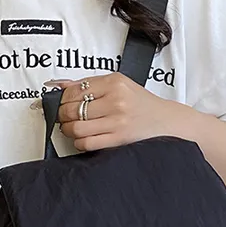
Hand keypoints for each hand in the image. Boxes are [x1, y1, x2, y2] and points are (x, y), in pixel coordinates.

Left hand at [51, 73, 187, 151]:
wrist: (165, 122)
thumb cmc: (142, 105)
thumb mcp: (119, 85)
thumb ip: (90, 84)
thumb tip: (60, 86)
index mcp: (114, 83)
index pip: (75, 91)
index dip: (62, 99)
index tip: (60, 103)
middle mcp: (116, 101)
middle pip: (72, 109)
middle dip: (63, 115)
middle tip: (64, 117)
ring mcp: (117, 121)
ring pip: (77, 127)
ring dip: (68, 130)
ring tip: (71, 128)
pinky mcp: (118, 139)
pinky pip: (87, 143)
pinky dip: (79, 142)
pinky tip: (83, 139)